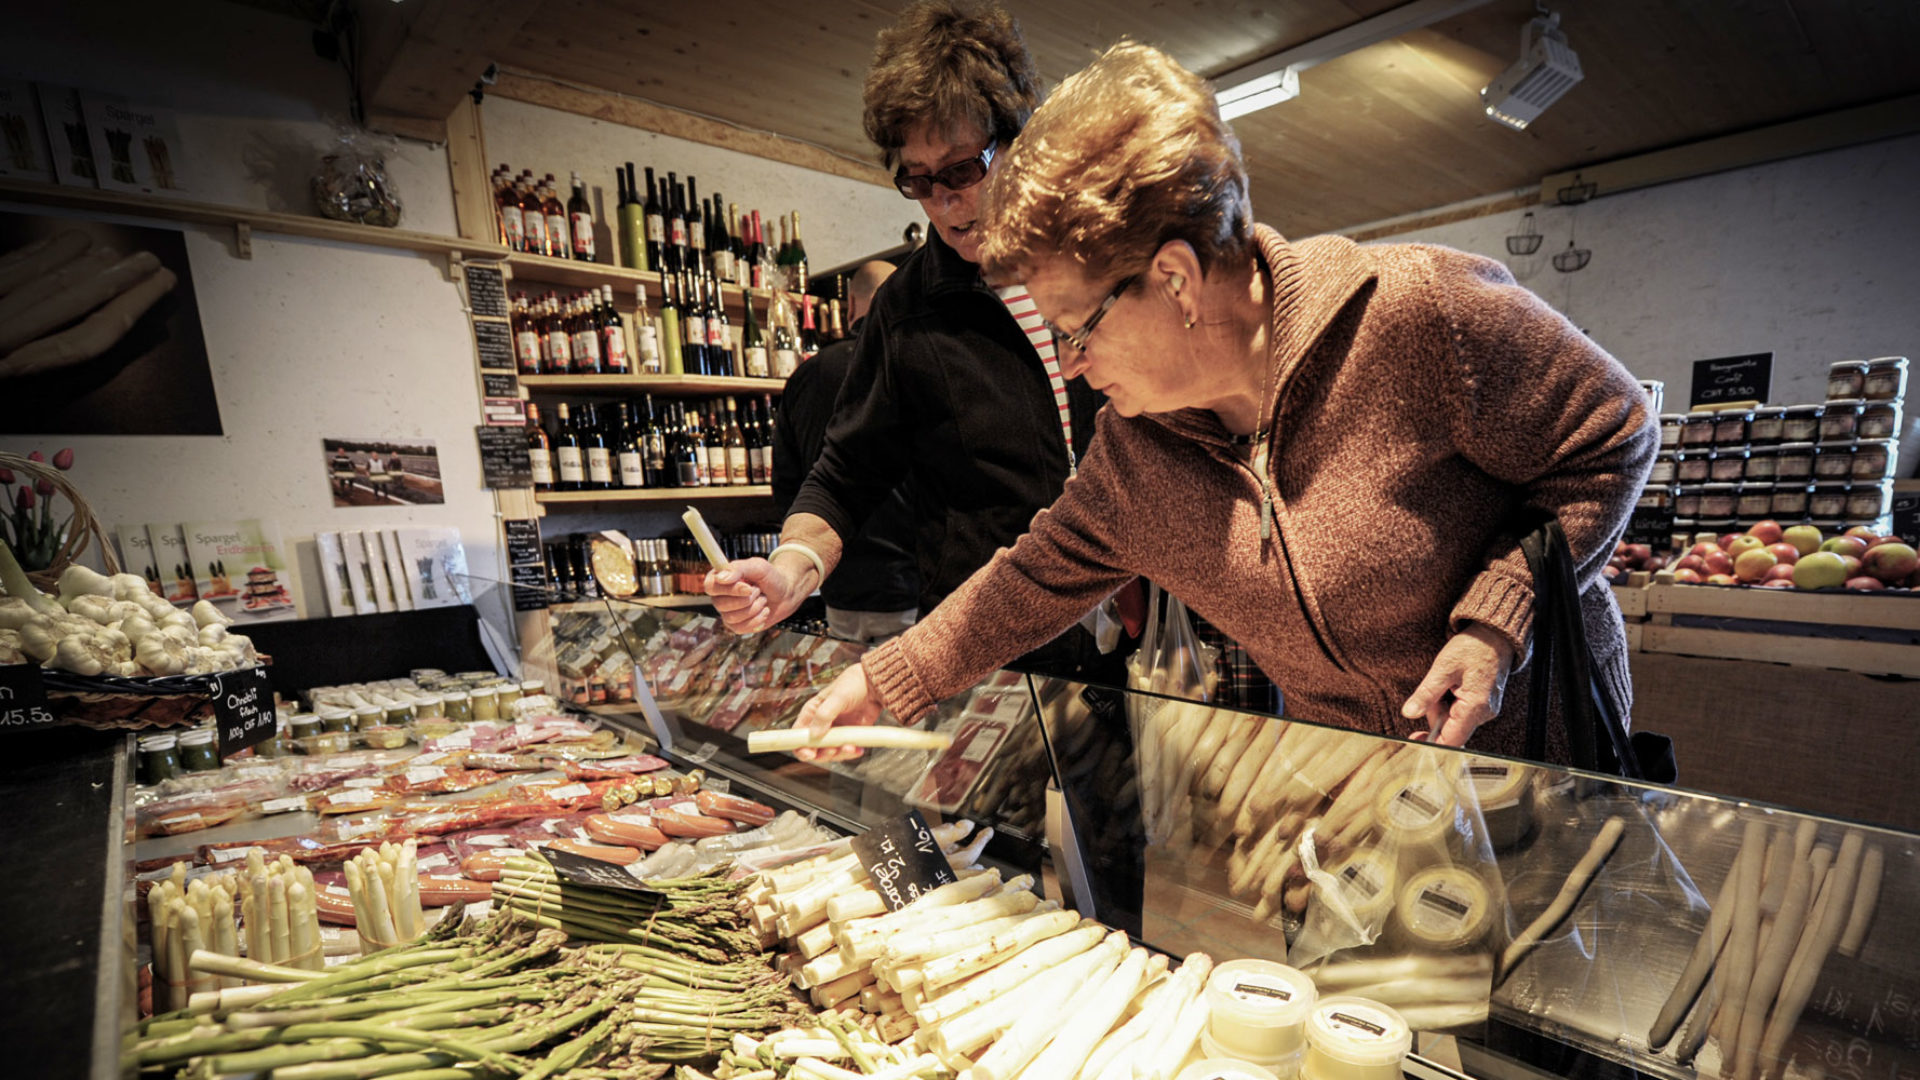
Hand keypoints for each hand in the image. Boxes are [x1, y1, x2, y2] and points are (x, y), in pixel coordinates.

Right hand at [703, 558, 805, 633]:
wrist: (785, 594)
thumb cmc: (769, 577)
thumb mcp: (757, 567)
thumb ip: (739, 569)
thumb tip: (721, 578)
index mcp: (719, 578)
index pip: (711, 586)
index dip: (729, 589)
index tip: (748, 587)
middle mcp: (719, 596)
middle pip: (721, 604)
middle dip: (747, 599)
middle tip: (758, 590)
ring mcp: (726, 613)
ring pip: (733, 617)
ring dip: (754, 608)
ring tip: (762, 599)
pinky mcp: (736, 626)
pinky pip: (741, 628)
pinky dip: (757, 619)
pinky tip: (764, 611)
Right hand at [793, 663, 882, 761]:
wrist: (875, 685)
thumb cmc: (853, 684)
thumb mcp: (837, 697)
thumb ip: (824, 714)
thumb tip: (814, 734)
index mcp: (811, 713)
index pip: (798, 734)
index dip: (800, 747)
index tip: (810, 753)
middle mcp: (820, 724)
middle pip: (813, 748)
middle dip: (822, 753)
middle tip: (833, 750)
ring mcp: (835, 732)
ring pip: (830, 752)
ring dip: (838, 754)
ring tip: (850, 747)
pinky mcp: (848, 736)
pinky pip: (845, 751)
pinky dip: (850, 753)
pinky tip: (858, 749)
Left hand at [1401, 623, 1515, 746]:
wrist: (1495, 635)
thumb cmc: (1474, 647)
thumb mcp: (1443, 667)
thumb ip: (1426, 693)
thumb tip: (1410, 712)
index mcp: (1475, 706)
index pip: (1452, 740)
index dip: (1431, 744)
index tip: (1415, 739)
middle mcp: (1484, 713)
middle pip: (1451, 730)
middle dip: (1435, 714)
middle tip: (1433, 692)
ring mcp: (1486, 709)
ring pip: (1455, 720)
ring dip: (1442, 706)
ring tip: (1445, 683)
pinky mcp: (1484, 704)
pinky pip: (1463, 712)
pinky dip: (1451, 702)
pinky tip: (1452, 686)